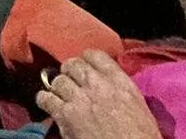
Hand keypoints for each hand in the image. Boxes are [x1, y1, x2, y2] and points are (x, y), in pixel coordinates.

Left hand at [36, 50, 161, 138]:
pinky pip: (46, 98)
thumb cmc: (140, 136)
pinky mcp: (65, 115)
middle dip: (70, 72)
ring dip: (59, 87)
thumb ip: (120, 89)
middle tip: (71, 82)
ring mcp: (79, 99)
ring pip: (58, 80)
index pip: (96, 55)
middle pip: (73, 64)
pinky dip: (45, 100)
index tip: (85, 67)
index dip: (86, 60)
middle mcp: (97, 85)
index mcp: (120, 82)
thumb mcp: (138, 106)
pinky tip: (49, 105)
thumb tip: (108, 85)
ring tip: (61, 95)